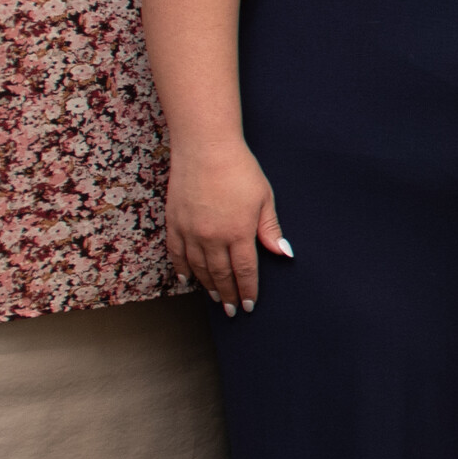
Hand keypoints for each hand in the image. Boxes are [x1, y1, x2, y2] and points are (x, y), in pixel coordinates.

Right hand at [165, 140, 290, 312]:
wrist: (205, 147)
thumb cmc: (239, 169)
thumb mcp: (264, 198)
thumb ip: (270, 228)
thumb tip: (282, 253)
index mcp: (238, 232)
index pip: (244, 271)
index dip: (248, 290)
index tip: (250, 305)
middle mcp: (212, 236)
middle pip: (221, 275)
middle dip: (228, 295)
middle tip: (233, 311)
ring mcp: (190, 231)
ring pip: (198, 268)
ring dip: (208, 286)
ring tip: (215, 298)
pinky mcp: (174, 222)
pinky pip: (176, 253)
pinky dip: (182, 269)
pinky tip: (187, 280)